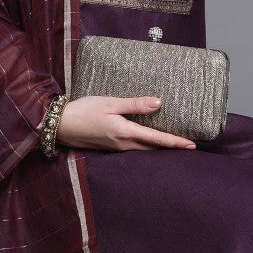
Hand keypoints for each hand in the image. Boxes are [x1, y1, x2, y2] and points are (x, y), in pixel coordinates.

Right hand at [55, 95, 196, 150]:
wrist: (60, 125)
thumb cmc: (84, 110)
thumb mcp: (110, 102)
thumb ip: (134, 104)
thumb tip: (158, 103)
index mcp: (125, 132)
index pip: (157, 139)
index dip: (175, 142)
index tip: (192, 144)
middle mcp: (123, 144)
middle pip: (153, 148)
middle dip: (171, 147)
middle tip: (189, 146)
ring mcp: (116, 148)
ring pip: (144, 149)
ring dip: (159, 147)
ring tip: (173, 143)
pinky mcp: (110, 147)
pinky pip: (134, 149)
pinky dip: (146, 146)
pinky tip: (148, 141)